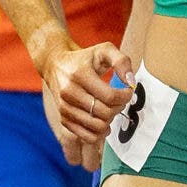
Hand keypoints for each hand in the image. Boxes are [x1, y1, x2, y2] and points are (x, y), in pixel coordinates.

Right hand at [45, 41, 134, 158]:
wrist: (55, 64)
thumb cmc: (84, 58)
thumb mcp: (104, 50)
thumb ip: (121, 62)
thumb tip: (131, 82)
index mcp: (79, 75)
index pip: (111, 97)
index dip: (126, 96)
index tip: (128, 90)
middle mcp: (69, 93)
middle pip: (105, 113)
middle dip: (119, 107)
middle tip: (119, 99)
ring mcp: (64, 107)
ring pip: (98, 126)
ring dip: (110, 120)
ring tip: (110, 107)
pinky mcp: (63, 118)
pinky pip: (87, 136)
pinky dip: (100, 132)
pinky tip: (103, 120)